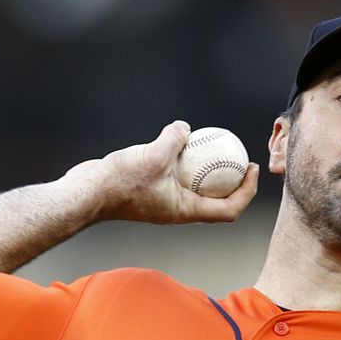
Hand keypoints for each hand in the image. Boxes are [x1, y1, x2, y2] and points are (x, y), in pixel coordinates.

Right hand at [89, 121, 259, 226]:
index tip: (252, 168)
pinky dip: (184, 160)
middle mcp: (178, 209)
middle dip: (233, 180)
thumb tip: (186, 128)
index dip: (246, 192)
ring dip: (208, 169)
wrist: (88, 192)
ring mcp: (165, 200)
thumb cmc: (121, 182)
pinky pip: (176, 174)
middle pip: (217, 200)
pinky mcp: (152, 188)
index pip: (228, 210)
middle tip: (241, 155)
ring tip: (215, 144)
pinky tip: (182, 138)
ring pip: (196, 186)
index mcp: (185, 211)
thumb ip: (175, 139)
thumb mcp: (155, 155)